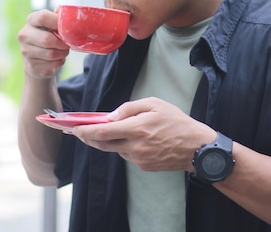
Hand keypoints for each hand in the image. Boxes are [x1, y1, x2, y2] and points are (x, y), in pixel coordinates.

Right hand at [17, 9, 69, 78]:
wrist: (37, 58)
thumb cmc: (49, 36)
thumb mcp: (52, 25)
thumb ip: (58, 18)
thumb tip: (67, 14)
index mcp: (31, 20)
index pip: (43, 17)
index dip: (58, 22)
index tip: (67, 28)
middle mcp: (24, 34)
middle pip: (47, 39)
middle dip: (62, 43)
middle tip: (68, 44)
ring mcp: (26, 51)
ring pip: (51, 54)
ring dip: (63, 53)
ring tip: (63, 51)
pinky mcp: (31, 65)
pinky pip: (52, 64)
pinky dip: (60, 62)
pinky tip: (57, 58)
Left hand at [72, 97, 215, 171]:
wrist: (196, 147)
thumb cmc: (176, 122)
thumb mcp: (155, 104)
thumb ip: (130, 108)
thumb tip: (111, 116)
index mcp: (136, 128)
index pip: (102, 132)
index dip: (84, 131)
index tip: (74, 128)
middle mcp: (134, 146)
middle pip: (102, 144)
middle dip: (89, 137)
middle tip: (79, 131)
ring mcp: (138, 159)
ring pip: (115, 149)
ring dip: (110, 141)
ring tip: (112, 131)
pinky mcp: (143, 166)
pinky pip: (127, 155)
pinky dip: (125, 147)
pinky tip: (135, 140)